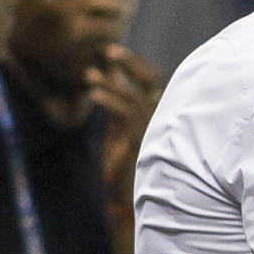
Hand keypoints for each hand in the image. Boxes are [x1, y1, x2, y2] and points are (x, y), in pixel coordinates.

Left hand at [86, 44, 162, 202]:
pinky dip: (110, 100)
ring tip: (89, 75)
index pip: (153, 81)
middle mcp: (164, 119)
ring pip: (134, 96)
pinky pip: (126, 115)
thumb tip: (110, 86)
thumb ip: (123, 112)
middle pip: (152, 81)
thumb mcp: (129, 134)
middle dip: (131, 63)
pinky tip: (94, 94)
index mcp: (163, 114)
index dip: (135, 65)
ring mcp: (155, 130)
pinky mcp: (143, 142)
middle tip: (109, 50)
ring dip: (111, 83)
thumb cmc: (137, 172)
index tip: (113, 52)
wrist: (146, 203)